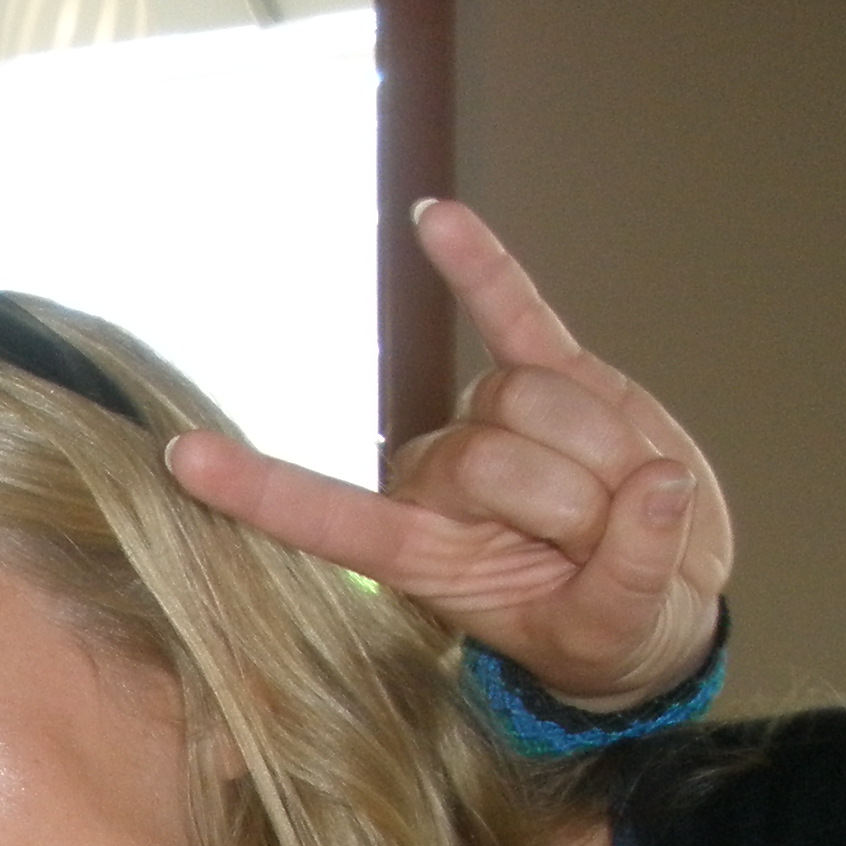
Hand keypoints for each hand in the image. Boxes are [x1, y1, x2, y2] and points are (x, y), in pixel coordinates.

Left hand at [169, 199, 730, 712]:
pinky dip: (477, 263)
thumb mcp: (621, 629)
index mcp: (424, 556)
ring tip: (616, 501)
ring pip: (527, 397)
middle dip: (575, 495)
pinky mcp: (548, 370)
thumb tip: (656, 489)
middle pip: (488, 451)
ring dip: (603, 448)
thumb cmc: (616, 624)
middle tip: (600, 543)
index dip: (259, 491)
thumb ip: (634, 572)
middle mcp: (437, 482)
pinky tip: (430, 215)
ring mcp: (489, 422)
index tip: (182, 459)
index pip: (326, 519)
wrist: (663, 589)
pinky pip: (507, 308)